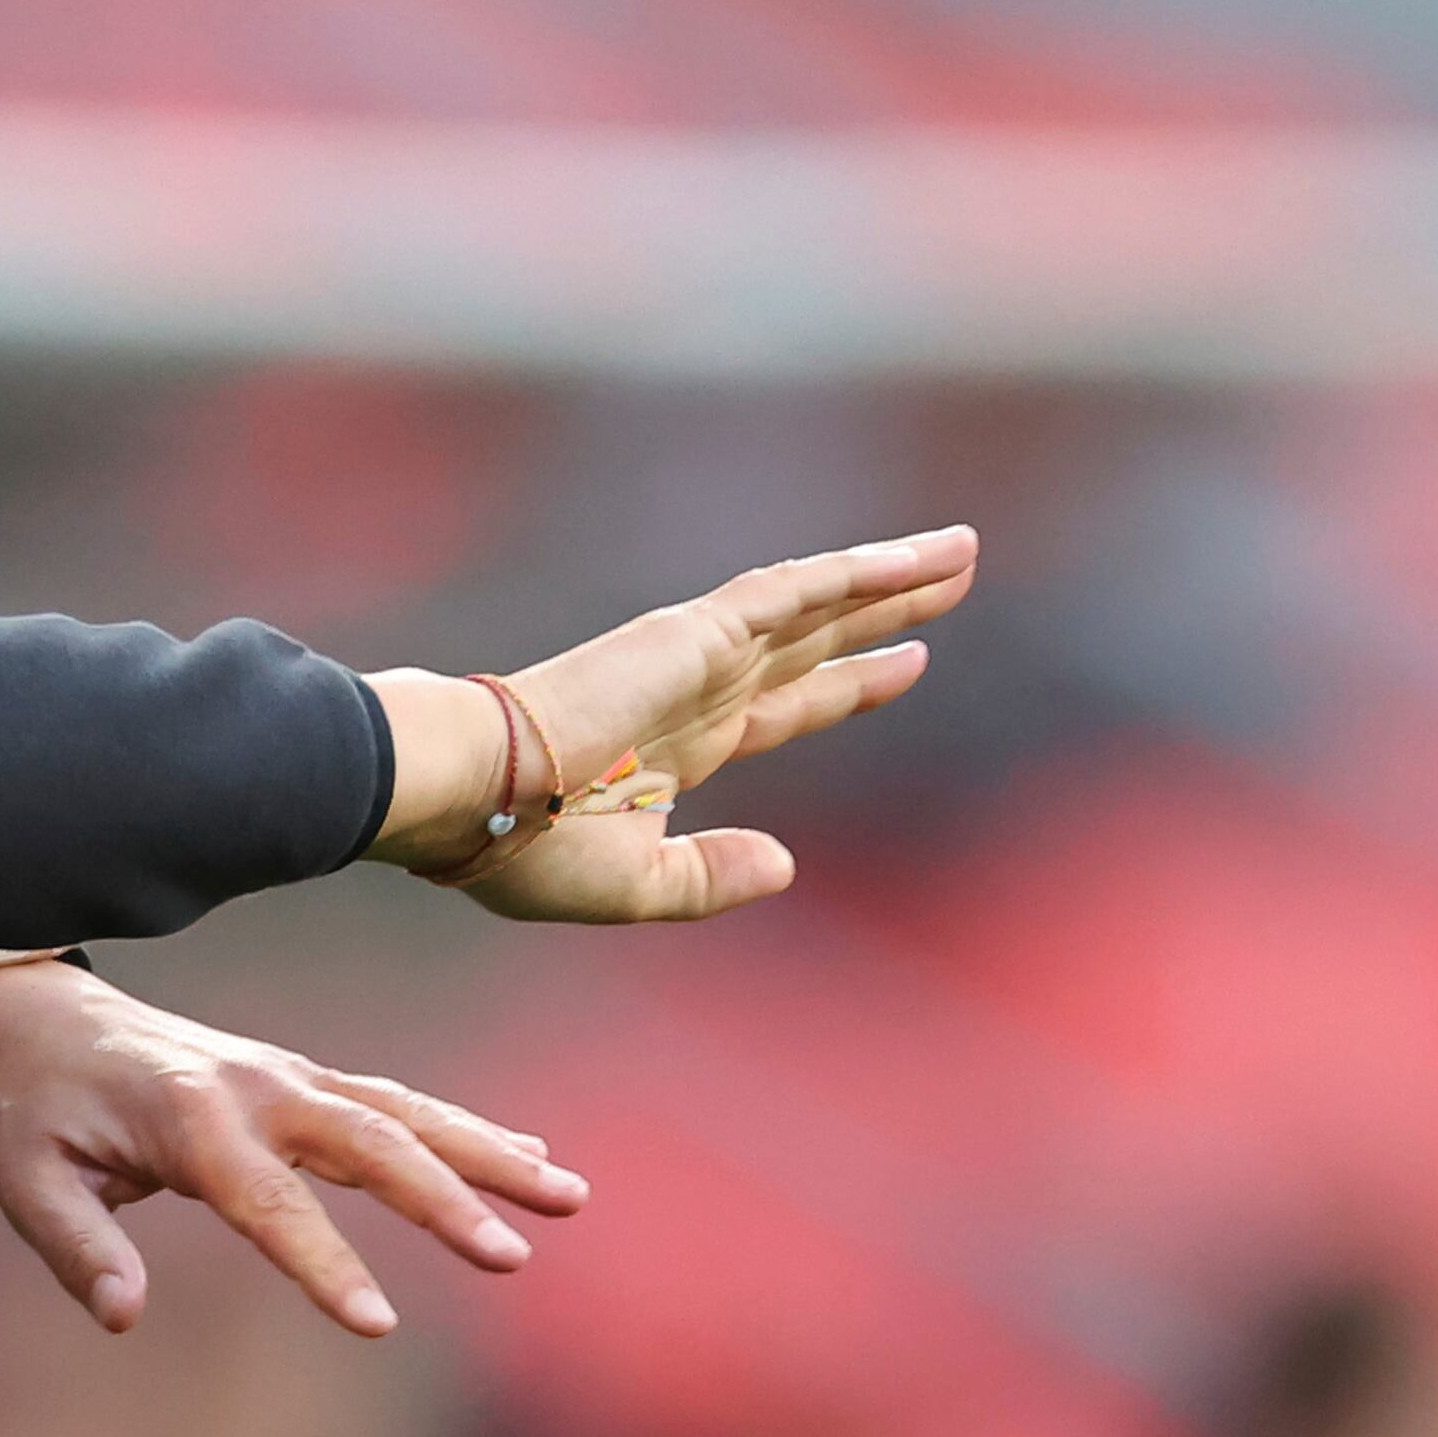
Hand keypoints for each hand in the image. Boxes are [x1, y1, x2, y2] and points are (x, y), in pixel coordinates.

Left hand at [0, 957, 585, 1337]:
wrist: (26, 1016)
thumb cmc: (26, 1111)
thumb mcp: (23, 1181)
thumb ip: (75, 1248)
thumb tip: (122, 1316)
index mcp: (188, 1118)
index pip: (268, 1201)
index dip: (323, 1264)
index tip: (379, 1324)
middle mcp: (254, 1087)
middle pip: (368, 1141)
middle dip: (444, 1198)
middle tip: (512, 1258)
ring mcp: (284, 1075)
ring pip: (403, 1112)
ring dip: (487, 1151)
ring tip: (569, 1196)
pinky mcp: (297, 1077)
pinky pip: (393, 1103)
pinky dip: (462, 1128)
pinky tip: (527, 1158)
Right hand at [365, 525, 978, 920]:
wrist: (476, 795)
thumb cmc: (526, 847)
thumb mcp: (638, 886)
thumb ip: (713, 876)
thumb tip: (785, 862)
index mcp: (681, 748)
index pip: (786, 706)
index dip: (847, 684)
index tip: (906, 662)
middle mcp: (700, 692)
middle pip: (817, 643)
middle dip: (883, 613)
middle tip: (950, 582)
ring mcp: (699, 656)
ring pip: (818, 605)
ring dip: (891, 577)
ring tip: (961, 550)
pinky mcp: (695, 634)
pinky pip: (792, 592)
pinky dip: (851, 572)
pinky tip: (907, 559)